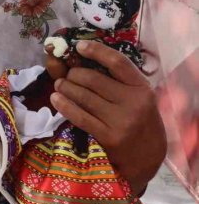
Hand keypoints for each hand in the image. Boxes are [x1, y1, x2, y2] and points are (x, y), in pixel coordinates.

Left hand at [48, 41, 165, 193]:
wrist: (147, 157)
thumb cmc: (138, 119)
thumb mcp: (134, 96)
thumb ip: (113, 79)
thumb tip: (76, 57)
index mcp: (141, 87)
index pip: (117, 62)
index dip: (96, 51)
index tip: (78, 46)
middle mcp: (133, 102)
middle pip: (93, 79)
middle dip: (73, 74)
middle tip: (66, 75)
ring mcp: (121, 120)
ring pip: (83, 96)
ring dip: (65, 87)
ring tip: (59, 85)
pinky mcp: (109, 136)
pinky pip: (79, 116)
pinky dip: (63, 105)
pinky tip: (56, 99)